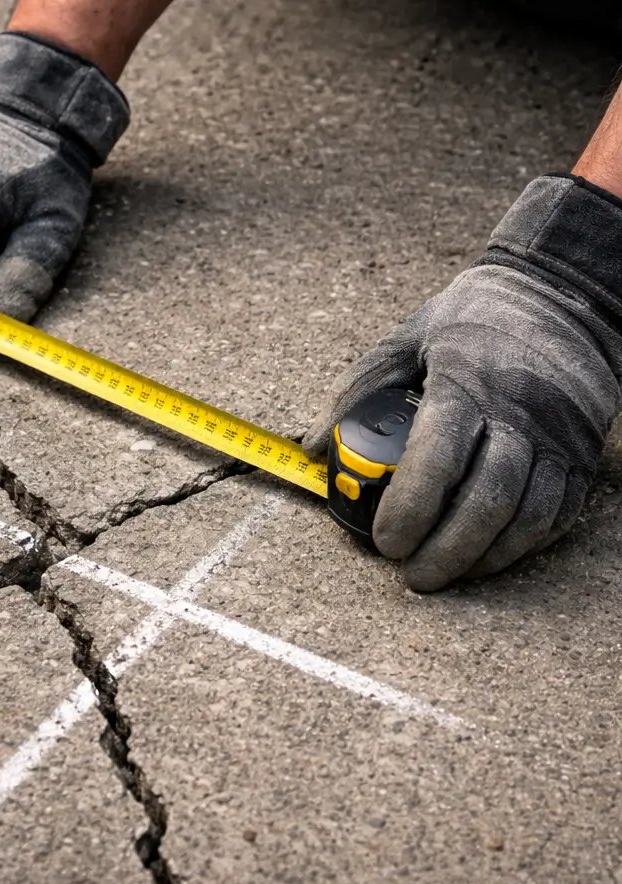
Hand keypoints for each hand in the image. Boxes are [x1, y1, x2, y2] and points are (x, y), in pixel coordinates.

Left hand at [303, 176, 621, 590]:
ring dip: (481, 557)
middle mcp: (520, 412)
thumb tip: (313, 447)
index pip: (439, 454)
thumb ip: (358, 389)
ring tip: (442, 574)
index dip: (411, 507)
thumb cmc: (471, 322)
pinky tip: (483, 558)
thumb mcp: (407, 339)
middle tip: (411, 574)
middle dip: (444, 549)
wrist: (563, 298)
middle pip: (486, 499)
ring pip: (525, 516)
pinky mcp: (580, 456)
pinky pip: (553, 515)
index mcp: (467, 380)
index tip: (385, 541)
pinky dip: (517, 546)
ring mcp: (557, 437)